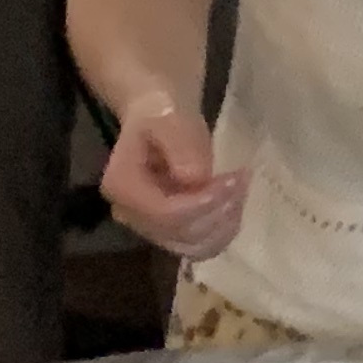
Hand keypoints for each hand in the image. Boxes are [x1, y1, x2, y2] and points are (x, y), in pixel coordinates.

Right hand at [102, 99, 248, 261]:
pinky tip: (236, 205)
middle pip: (179, 232)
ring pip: (192, 246)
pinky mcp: (169, 231)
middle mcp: (129, 214)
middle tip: (241, 179)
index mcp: (121, 186)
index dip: (202, 204)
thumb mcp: (171, 118)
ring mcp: (149, 227)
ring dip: (224, 224)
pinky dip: (223, 231)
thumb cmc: (164, 115)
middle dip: (218, 210)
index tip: (232, 180)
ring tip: (240, 190)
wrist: (160, 119)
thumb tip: (193, 178)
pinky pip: (200, 246)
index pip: (163, 213)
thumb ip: (180, 144)